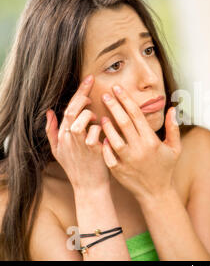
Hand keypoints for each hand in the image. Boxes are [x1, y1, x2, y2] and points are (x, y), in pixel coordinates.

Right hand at [46, 75, 110, 191]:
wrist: (88, 186)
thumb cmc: (76, 167)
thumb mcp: (58, 150)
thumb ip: (52, 131)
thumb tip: (49, 111)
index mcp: (62, 135)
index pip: (68, 108)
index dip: (79, 92)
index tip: (89, 79)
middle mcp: (69, 138)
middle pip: (72, 110)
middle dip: (83, 95)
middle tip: (93, 86)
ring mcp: (80, 144)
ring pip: (80, 120)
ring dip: (89, 114)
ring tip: (96, 117)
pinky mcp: (92, 151)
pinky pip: (94, 133)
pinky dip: (99, 128)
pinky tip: (104, 130)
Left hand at [100, 85, 180, 200]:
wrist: (156, 193)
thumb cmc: (166, 168)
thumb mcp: (175, 148)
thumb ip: (173, 128)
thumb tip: (172, 109)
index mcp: (152, 141)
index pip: (136, 115)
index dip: (126, 100)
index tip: (117, 89)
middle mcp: (139, 149)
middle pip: (123, 122)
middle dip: (113, 106)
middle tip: (105, 94)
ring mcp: (127, 160)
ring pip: (113, 138)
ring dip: (106, 125)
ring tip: (101, 116)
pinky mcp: (118, 170)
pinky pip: (107, 154)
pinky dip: (103, 144)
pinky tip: (100, 136)